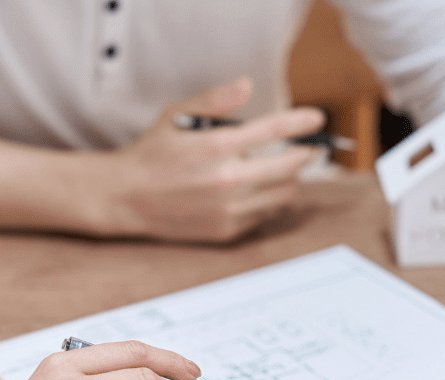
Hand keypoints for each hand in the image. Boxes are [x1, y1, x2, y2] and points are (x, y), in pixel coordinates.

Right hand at [100, 77, 325, 242]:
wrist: (127, 198)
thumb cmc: (152, 154)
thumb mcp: (176, 116)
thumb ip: (214, 100)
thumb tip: (246, 85)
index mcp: (216, 146)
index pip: (274, 131)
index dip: (302, 122)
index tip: (317, 118)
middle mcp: (227, 179)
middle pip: (289, 166)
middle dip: (305, 153)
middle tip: (309, 146)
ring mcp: (229, 208)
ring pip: (283, 194)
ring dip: (289, 178)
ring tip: (283, 168)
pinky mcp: (226, 229)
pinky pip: (265, 214)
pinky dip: (270, 200)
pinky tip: (261, 189)